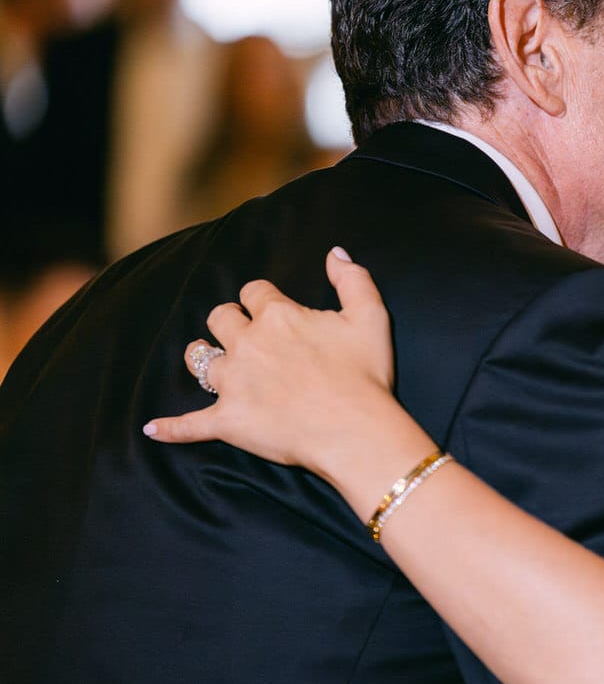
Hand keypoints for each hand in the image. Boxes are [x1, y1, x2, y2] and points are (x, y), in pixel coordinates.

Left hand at [145, 248, 398, 481]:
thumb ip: (352, 279)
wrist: (354, 430)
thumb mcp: (370, 317)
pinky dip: (170, 428)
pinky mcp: (227, 421)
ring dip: (203, 358)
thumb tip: (335, 252)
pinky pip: (188, 425)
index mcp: (278, 316)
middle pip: (220, 318)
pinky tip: (154, 429)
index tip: (270, 308)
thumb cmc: (364, 374)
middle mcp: (247, 344)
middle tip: (242, 334)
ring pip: (199, 361)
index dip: (261, 298)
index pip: (254, 292)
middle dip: (228, 322)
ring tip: (208, 362)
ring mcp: (233, 383)